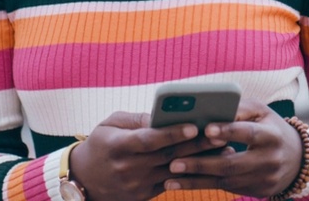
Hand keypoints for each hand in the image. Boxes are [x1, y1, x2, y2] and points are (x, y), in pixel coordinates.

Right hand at [69, 111, 228, 200]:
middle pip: (168, 155)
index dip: (172, 133)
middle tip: (219, 133)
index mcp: (118, 146)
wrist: (83, 180)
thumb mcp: (109, 125)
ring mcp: (137, 184)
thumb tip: (161, 116)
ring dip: (201, 161)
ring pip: (175, 172)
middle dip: (196, 144)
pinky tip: (209, 166)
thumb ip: (136, 120)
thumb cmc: (100, 144)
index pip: (149, 139)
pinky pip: (172, 184)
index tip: (194, 125)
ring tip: (224, 150)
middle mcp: (128, 167)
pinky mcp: (144, 195)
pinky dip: (192, 174)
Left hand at [161, 101, 304, 197]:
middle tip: (174, 162)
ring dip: (195, 180)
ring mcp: (262, 179)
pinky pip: (225, 188)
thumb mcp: (262, 113)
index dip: (228, 131)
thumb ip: (239, 109)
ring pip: (225, 180)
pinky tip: (181, 184)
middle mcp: (269, 160)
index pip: (248, 133)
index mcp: (271, 135)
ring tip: (170, 178)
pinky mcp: (255, 191)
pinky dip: (202, 185)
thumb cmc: (271, 127)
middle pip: (232, 163)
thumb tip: (210, 109)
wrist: (297, 160)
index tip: (206, 129)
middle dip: (201, 164)